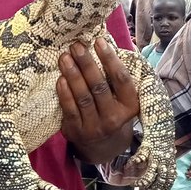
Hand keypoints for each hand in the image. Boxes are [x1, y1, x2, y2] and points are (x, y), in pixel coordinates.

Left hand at [57, 38, 138, 164]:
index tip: (99, 42)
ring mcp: (95, 127)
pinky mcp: (77, 132)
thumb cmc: (113, 111)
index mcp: (130, 106)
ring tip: (65, 57)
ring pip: (82, 97)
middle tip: (76, 46)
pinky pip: (70, 109)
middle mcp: (114, 118)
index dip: (110, 59)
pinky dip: (64, 93)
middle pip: (99, 87)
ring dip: (73, 75)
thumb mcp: (122, 99)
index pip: (121, 79)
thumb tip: (101, 44)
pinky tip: (61, 78)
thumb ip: (115, 78)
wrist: (104, 147)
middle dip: (86, 64)